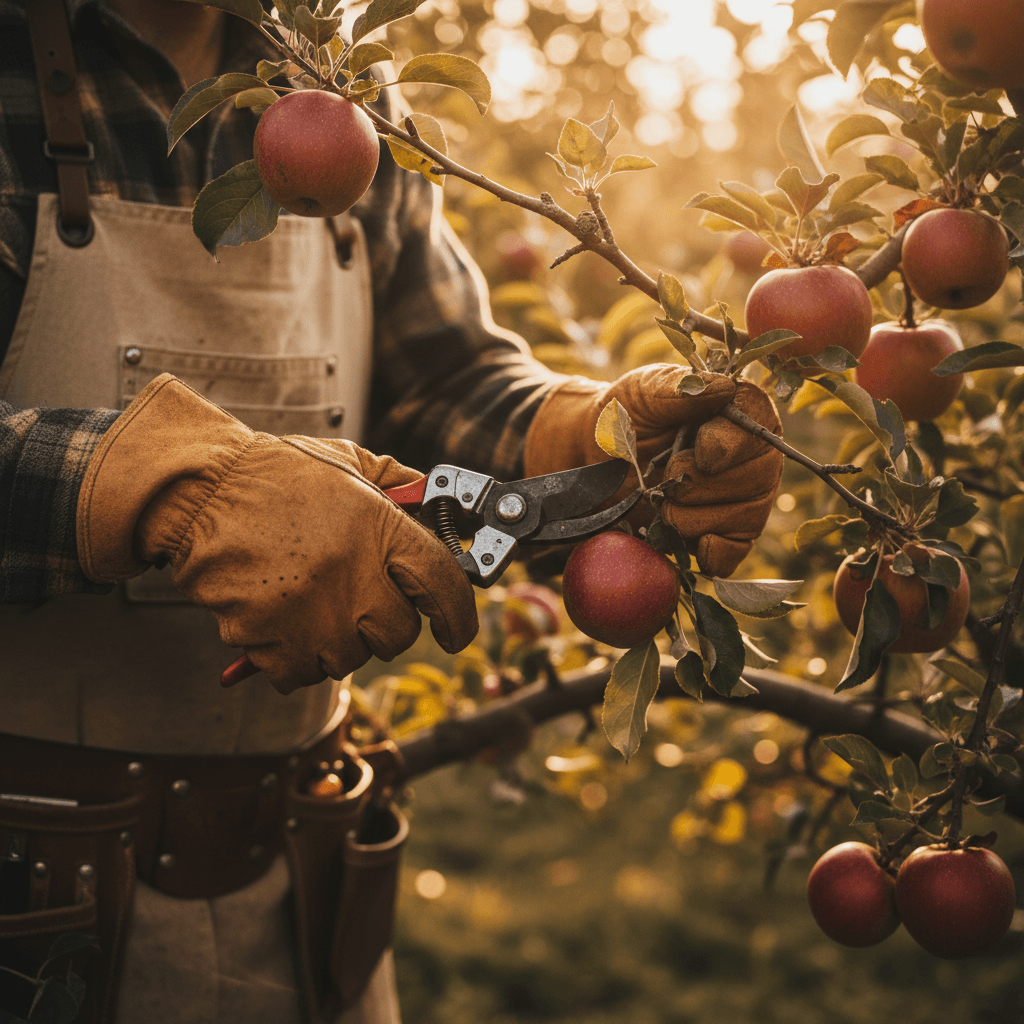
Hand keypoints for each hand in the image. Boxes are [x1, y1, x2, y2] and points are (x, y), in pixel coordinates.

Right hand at [77, 375, 477, 692]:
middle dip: (386, 624)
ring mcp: (312, 611)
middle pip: (399, 634)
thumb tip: (439, 507)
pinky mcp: (270, 637)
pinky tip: (284, 624)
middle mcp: (353, 574)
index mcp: (380, 527)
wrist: (200, 490)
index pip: (444, 585)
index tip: (456, 631)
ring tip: (313, 603)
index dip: (459, 615)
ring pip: (349, 659)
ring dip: (337, 642)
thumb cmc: (275, 475)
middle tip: (361, 601)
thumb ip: (400, 486)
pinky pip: (301, 675)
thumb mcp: (349, 462)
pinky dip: (295, 660)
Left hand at [523, 365, 782, 576]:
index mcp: (739, 411)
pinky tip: (687, 544)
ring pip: (743, 519)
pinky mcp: (724, 535)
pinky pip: (734, 554)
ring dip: (691, 516)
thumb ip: (677, 390)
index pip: (760, 428)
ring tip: (661, 500)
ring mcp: (744, 499)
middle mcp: (753, 456)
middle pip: (755, 480)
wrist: (600, 457)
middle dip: (698, 484)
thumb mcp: (643, 393)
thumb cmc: (626, 416)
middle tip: (665, 474)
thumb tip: (723, 388)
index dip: (729, 444)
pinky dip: (709, 554)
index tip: (698, 450)